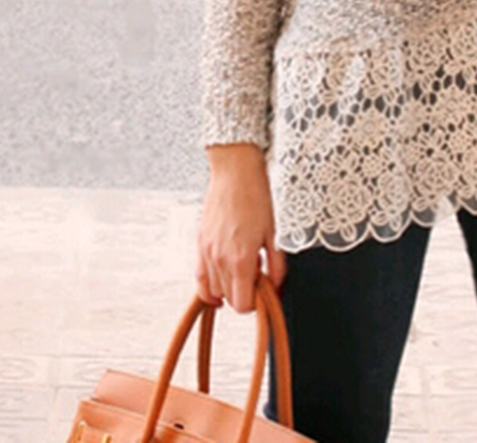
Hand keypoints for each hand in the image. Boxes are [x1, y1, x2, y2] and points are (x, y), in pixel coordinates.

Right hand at [196, 144, 287, 313]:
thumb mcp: (274, 233)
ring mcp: (206, 252)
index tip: (264, 290)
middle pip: (228, 300)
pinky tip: (222, 275)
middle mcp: (219, 259)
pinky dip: (209, 283)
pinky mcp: (199, 243)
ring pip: (213, 291)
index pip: (243, 305)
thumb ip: (277, 266)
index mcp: (241, 259)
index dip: (256, 303)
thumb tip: (276, 286)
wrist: (235, 171)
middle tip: (257, 273)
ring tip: (241, 267)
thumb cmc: (255, 196)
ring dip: (228, 286)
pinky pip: (199, 276)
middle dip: (244, 293)